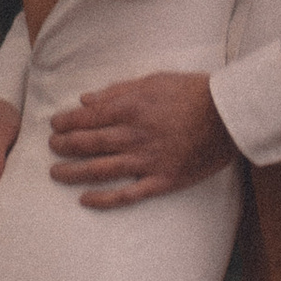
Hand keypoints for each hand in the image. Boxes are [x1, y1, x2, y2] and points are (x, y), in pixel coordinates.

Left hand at [50, 71, 233, 205]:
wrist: (229, 116)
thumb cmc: (194, 92)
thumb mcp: (154, 80)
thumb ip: (118, 90)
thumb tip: (86, 100)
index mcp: (131, 109)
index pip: (87, 118)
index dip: (66, 122)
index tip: (54, 125)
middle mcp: (134, 136)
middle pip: (88, 144)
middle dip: (64, 146)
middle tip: (51, 147)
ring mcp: (147, 161)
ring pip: (100, 170)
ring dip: (73, 173)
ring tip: (56, 173)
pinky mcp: (162, 180)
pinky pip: (127, 194)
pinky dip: (104, 199)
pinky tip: (85, 200)